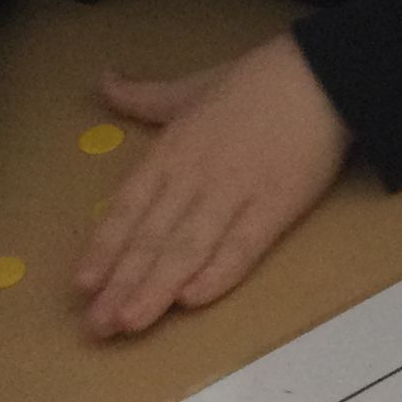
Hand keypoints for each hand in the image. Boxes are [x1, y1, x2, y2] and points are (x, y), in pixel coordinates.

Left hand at [73, 35, 352, 338]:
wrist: (320, 74)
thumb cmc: (255, 81)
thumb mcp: (190, 87)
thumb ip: (143, 96)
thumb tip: (104, 81)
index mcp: (171, 151)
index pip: (127, 209)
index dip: (103, 249)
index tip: (80, 285)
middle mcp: (194, 177)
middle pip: (150, 238)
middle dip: (120, 284)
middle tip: (95, 327)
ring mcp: (234, 194)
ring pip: (186, 248)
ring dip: (155, 287)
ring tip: (129, 323)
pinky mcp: (275, 207)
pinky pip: (242, 246)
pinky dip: (217, 272)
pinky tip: (193, 300)